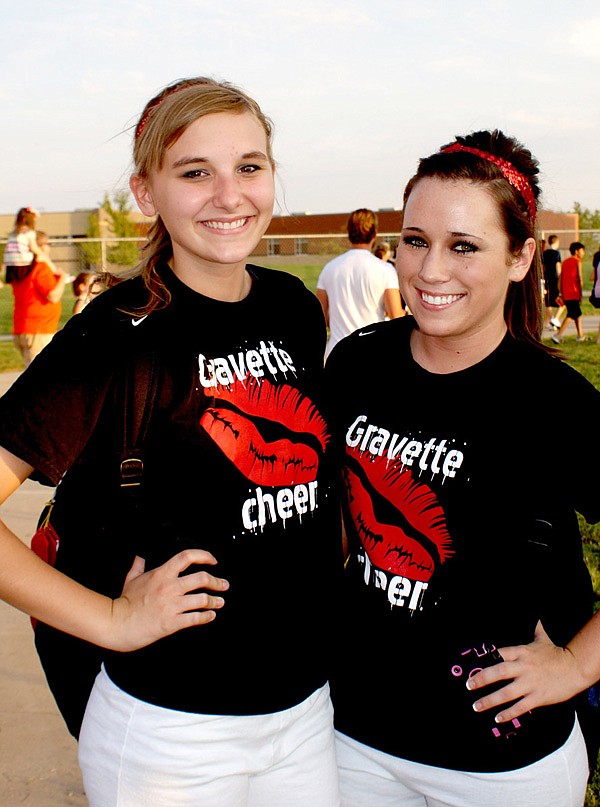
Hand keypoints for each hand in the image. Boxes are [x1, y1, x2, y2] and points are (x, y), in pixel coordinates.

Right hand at [109, 549, 228, 650]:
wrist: (117, 624)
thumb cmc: (124, 602)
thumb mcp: (131, 579)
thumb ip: (138, 566)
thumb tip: (140, 556)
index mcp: (161, 574)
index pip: (187, 557)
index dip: (203, 556)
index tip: (213, 560)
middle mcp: (169, 587)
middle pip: (201, 578)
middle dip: (217, 582)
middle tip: (223, 585)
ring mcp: (171, 605)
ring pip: (202, 600)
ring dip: (215, 601)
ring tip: (220, 602)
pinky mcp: (171, 622)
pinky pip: (195, 618)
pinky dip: (206, 617)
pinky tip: (210, 616)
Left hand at [466, 622, 585, 722]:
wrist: (576, 668)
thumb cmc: (557, 654)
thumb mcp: (543, 639)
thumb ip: (535, 630)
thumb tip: (536, 618)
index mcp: (522, 652)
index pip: (498, 654)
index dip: (483, 659)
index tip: (470, 665)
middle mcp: (523, 667)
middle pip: (498, 672)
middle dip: (481, 679)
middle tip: (468, 686)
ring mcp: (530, 683)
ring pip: (506, 693)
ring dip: (489, 700)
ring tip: (476, 706)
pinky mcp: (538, 698)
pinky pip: (520, 707)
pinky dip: (508, 713)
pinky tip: (498, 718)